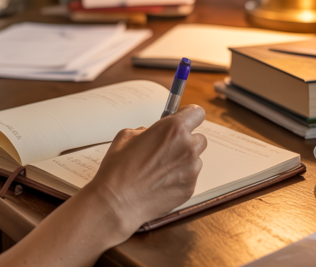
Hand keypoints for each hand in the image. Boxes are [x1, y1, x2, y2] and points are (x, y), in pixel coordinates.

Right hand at [83, 104, 207, 238]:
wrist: (117, 203)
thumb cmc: (118, 169)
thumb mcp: (126, 136)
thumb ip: (147, 130)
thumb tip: (153, 133)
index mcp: (173, 129)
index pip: (197, 113)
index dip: (189, 116)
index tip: (183, 120)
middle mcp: (187, 147)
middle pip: (199, 138)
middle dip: (186, 141)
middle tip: (167, 149)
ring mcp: (191, 170)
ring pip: (194, 159)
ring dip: (182, 161)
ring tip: (160, 169)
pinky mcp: (190, 188)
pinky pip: (189, 177)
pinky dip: (179, 178)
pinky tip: (160, 183)